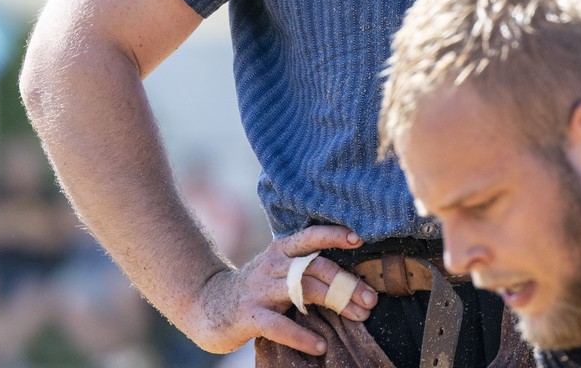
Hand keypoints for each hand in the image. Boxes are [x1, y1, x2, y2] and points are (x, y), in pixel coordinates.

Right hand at [186, 224, 379, 354]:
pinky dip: (302, 336)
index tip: (358, 240)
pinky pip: (281, 326)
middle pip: (316, 268)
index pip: (310, 236)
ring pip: (305, 290)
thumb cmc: (256, 288)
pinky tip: (320, 346)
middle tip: (371, 299)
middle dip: (348, 283)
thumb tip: (351, 280)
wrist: (208, 304)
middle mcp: (272, 265)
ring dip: (336, 303)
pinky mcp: (250, 316)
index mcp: (281, 250)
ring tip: (359, 317)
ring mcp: (260, 289)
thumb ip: (305, 269)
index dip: (334, 234)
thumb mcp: (278, 270)